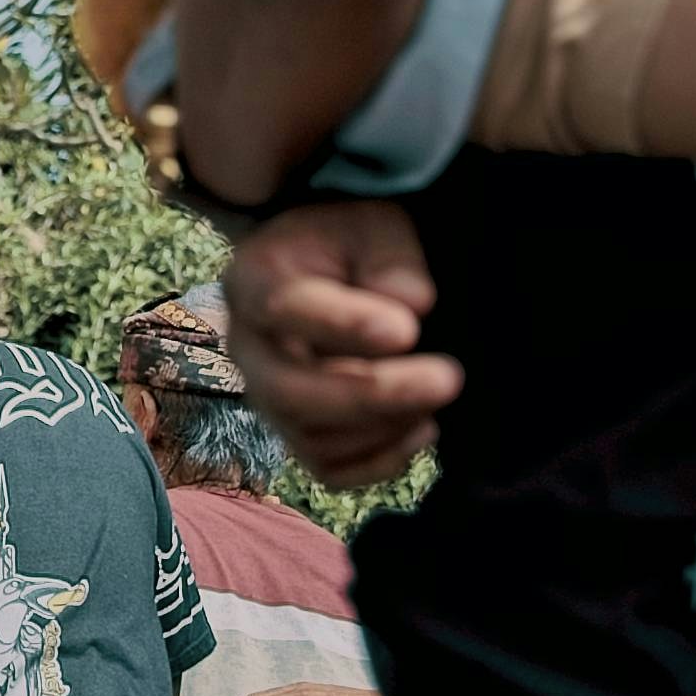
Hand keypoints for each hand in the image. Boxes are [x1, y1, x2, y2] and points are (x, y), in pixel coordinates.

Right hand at [220, 199, 459, 488]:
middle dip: (373, 394)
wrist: (336, 272)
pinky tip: (423, 427)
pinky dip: (380, 461)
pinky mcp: (298, 433)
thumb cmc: (353, 244)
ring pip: (312, 439)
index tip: (408, 330)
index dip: (344, 326)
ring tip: (439, 392)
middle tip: (447, 379)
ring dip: (385, 426)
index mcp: (253, 280)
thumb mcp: (375, 226)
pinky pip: (330, 469)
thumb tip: (412, 306)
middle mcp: (247, 347)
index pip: (284, 309)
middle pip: (289, 391)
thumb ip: (392, 259)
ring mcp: (268, 397)